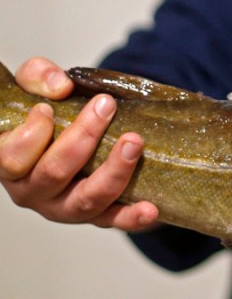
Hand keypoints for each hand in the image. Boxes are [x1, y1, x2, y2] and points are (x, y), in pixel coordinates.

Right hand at [0, 57, 158, 229]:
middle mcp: (33, 191)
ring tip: (134, 144)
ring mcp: (63, 208)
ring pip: (86, 201)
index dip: (30, 135)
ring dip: (113, 172)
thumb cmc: (47, 112)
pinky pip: (112, 221)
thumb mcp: (36, 87)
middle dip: (83, 139)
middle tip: (107, 107)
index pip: (11, 158)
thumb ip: (39, 77)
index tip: (47, 109)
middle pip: (54, 174)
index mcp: (9, 163)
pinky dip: (131, 218)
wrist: (72, 133)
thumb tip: (61, 86)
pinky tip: (151, 209)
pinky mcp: (94, 216)